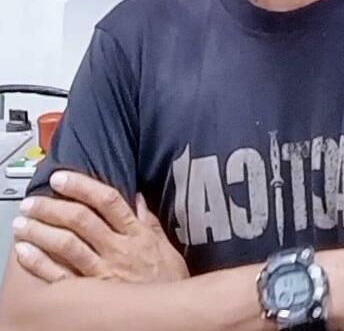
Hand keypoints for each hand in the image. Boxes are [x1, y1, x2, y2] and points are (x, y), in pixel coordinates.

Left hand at [13, 171, 188, 284]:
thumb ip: (148, 221)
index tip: (62, 178)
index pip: (107, 200)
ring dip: (41, 231)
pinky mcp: (92, 296)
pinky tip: (25, 252)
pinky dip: (40, 264)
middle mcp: (118, 249)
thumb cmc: (169, 282)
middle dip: (53, 206)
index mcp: (136, 233)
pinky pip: (61, 278)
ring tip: (23, 222)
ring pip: (67, 245)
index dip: (82, 186)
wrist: (171, 315)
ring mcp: (103, 272)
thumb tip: (136, 197)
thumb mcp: (166, 246)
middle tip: (33, 200)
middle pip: (81, 220)